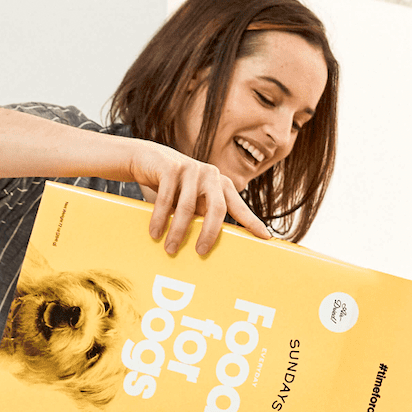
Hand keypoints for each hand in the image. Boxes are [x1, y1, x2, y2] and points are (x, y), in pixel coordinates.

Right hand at [129, 141, 272, 254]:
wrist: (146, 159)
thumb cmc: (175, 187)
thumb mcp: (194, 200)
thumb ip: (204, 214)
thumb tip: (210, 245)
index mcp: (222, 185)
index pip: (239, 207)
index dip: (252, 222)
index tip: (265, 236)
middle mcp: (211, 175)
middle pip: (217, 208)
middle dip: (210, 233)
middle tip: (201, 252)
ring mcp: (192, 169)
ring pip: (188, 207)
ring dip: (178, 231)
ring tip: (170, 249)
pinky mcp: (171, 167)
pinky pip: (166, 199)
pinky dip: (160, 218)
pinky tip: (155, 233)